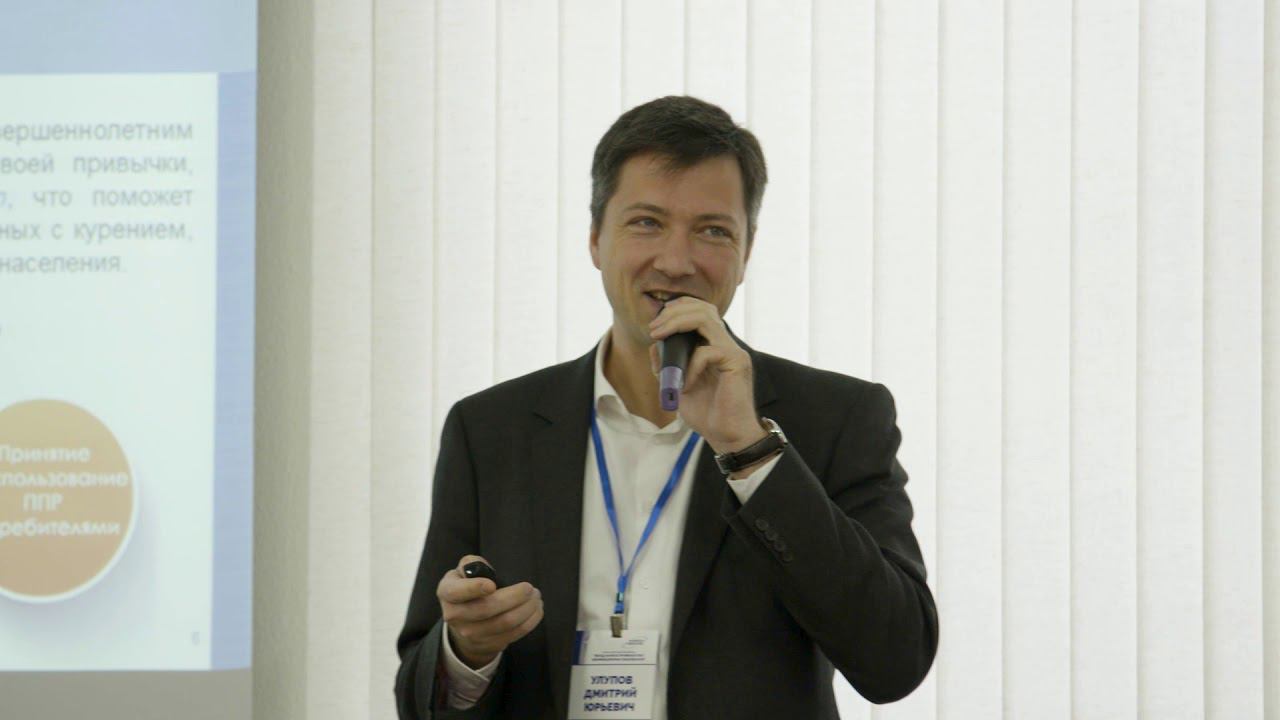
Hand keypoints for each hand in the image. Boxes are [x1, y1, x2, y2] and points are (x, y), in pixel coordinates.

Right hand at [436, 555, 543, 668]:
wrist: (464, 623)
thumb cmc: (468, 588)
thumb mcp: (464, 571)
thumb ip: (471, 563)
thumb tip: (482, 568)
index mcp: (447, 592)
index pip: (458, 592)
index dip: (474, 588)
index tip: (492, 585)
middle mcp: (455, 615)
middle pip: (487, 609)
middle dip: (514, 597)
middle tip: (530, 588)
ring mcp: (471, 634)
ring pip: (505, 623)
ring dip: (526, 609)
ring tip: (536, 597)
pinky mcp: (489, 644)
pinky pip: (514, 634)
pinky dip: (530, 621)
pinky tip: (536, 609)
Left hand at [647, 297, 768, 453]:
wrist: (727, 436)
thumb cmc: (707, 413)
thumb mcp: (678, 385)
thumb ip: (668, 365)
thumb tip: (655, 345)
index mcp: (714, 345)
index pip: (700, 310)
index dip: (677, 309)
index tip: (655, 324)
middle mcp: (725, 343)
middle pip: (703, 307)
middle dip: (673, 312)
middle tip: (654, 329)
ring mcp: (733, 351)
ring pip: (705, 319)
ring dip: (677, 325)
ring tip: (660, 338)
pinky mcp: (736, 362)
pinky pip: (706, 352)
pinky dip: (690, 366)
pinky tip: (686, 386)